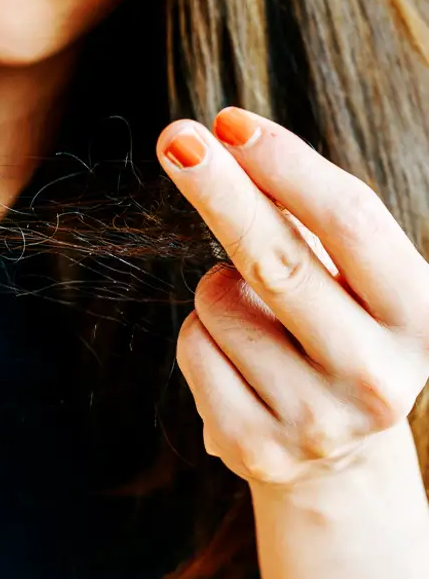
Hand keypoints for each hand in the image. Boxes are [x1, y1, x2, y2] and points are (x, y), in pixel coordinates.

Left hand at [157, 107, 428, 486]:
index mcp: (421, 315)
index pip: (349, 220)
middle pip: (277, 258)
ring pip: (217, 303)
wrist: (334, 456)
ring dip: (217, 289)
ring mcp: (317, 419)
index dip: (285, 164)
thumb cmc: (337, 334)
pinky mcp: (255, 446)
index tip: (228, 122)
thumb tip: (220, 139)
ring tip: (259, 323)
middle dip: (219, 189)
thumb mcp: (350, 279)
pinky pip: (192, 348)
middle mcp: (378, 374)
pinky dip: (199, 336)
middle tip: (174, 137)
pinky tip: (239, 364)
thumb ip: (302, 216)